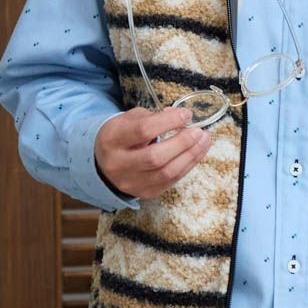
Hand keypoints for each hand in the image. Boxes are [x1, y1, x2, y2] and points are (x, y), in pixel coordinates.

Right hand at [94, 105, 212, 199]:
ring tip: (204, 141)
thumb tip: (179, 116)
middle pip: (155, 157)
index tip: (187, 114)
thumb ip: (153, 116)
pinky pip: (171, 181)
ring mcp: (131, 182)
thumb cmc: (121, 136)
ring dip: (191, 156)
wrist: (104, 163)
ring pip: (166, 172)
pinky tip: (196, 153)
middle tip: (199, 132)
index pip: (143, 131)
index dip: (169, 122)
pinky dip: (187, 166)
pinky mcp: (144, 193)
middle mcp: (119, 164)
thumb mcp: (128, 119)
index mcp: (113, 139)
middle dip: (182, 143)